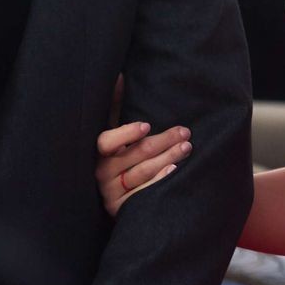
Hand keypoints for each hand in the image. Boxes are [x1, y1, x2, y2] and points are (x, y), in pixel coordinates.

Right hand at [95, 75, 190, 217]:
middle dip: (162, 142)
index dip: (125, 134)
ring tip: (186, 147)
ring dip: (167, 159)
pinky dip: (161, 182)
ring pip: (142, 174)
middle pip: (134, 156)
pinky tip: (175, 172)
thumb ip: (113, 107)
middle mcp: (102, 173)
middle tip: (184, 133)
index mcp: (98, 152)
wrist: (114, 194)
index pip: (106, 142)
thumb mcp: (113, 132)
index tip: (146, 125)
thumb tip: (118, 76)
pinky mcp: (124, 208)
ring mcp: (113, 193)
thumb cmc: (117, 155)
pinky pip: (145, 195)